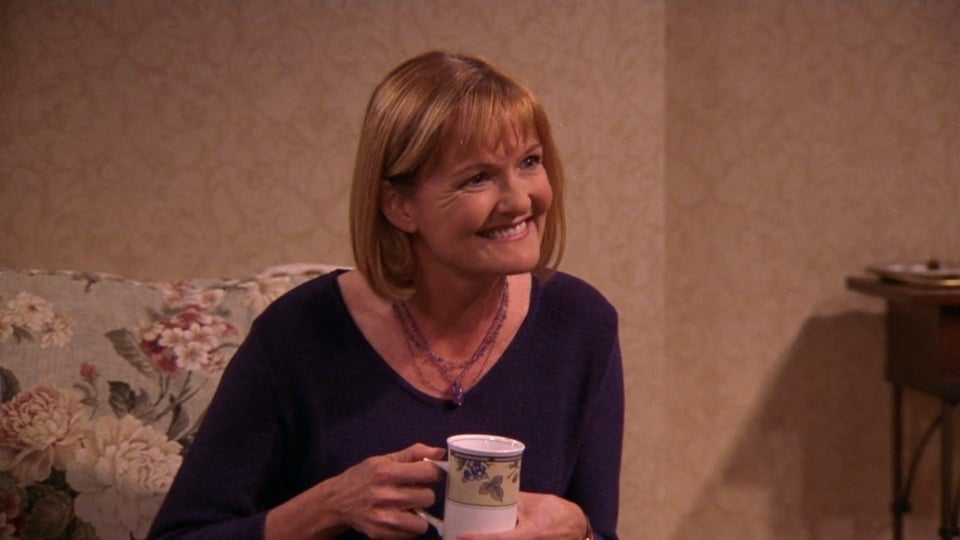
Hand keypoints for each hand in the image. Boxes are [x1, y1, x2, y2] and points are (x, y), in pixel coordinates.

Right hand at [328, 443, 445, 538]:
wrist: (338, 500)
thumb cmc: (365, 476)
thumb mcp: (386, 459)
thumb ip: (415, 453)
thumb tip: (441, 452)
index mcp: (386, 472)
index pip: (428, 472)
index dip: (434, 472)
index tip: (430, 474)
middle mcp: (384, 495)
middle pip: (428, 498)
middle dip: (424, 493)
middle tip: (415, 491)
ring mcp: (382, 517)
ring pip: (422, 523)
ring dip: (419, 515)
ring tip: (409, 507)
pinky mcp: (380, 533)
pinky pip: (410, 535)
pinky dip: (409, 527)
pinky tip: (399, 517)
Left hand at [458, 492, 588, 539]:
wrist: (578, 529)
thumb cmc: (559, 513)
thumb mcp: (536, 503)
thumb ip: (514, 501)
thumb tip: (491, 493)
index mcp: (530, 533)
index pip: (499, 539)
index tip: (459, 536)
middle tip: (458, 538)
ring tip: (467, 538)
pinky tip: (488, 537)